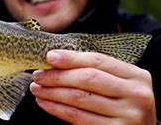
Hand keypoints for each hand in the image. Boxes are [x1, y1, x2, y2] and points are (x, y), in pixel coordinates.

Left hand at [30, 50, 155, 123]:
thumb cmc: (122, 105)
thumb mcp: (118, 84)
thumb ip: (94, 70)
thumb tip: (55, 59)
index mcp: (137, 76)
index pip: (98, 61)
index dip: (71, 58)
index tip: (49, 56)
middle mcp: (136, 94)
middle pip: (88, 78)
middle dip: (58, 76)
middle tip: (38, 75)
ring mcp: (127, 115)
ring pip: (79, 98)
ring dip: (52, 92)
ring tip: (37, 88)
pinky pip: (78, 116)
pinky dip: (57, 108)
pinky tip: (45, 102)